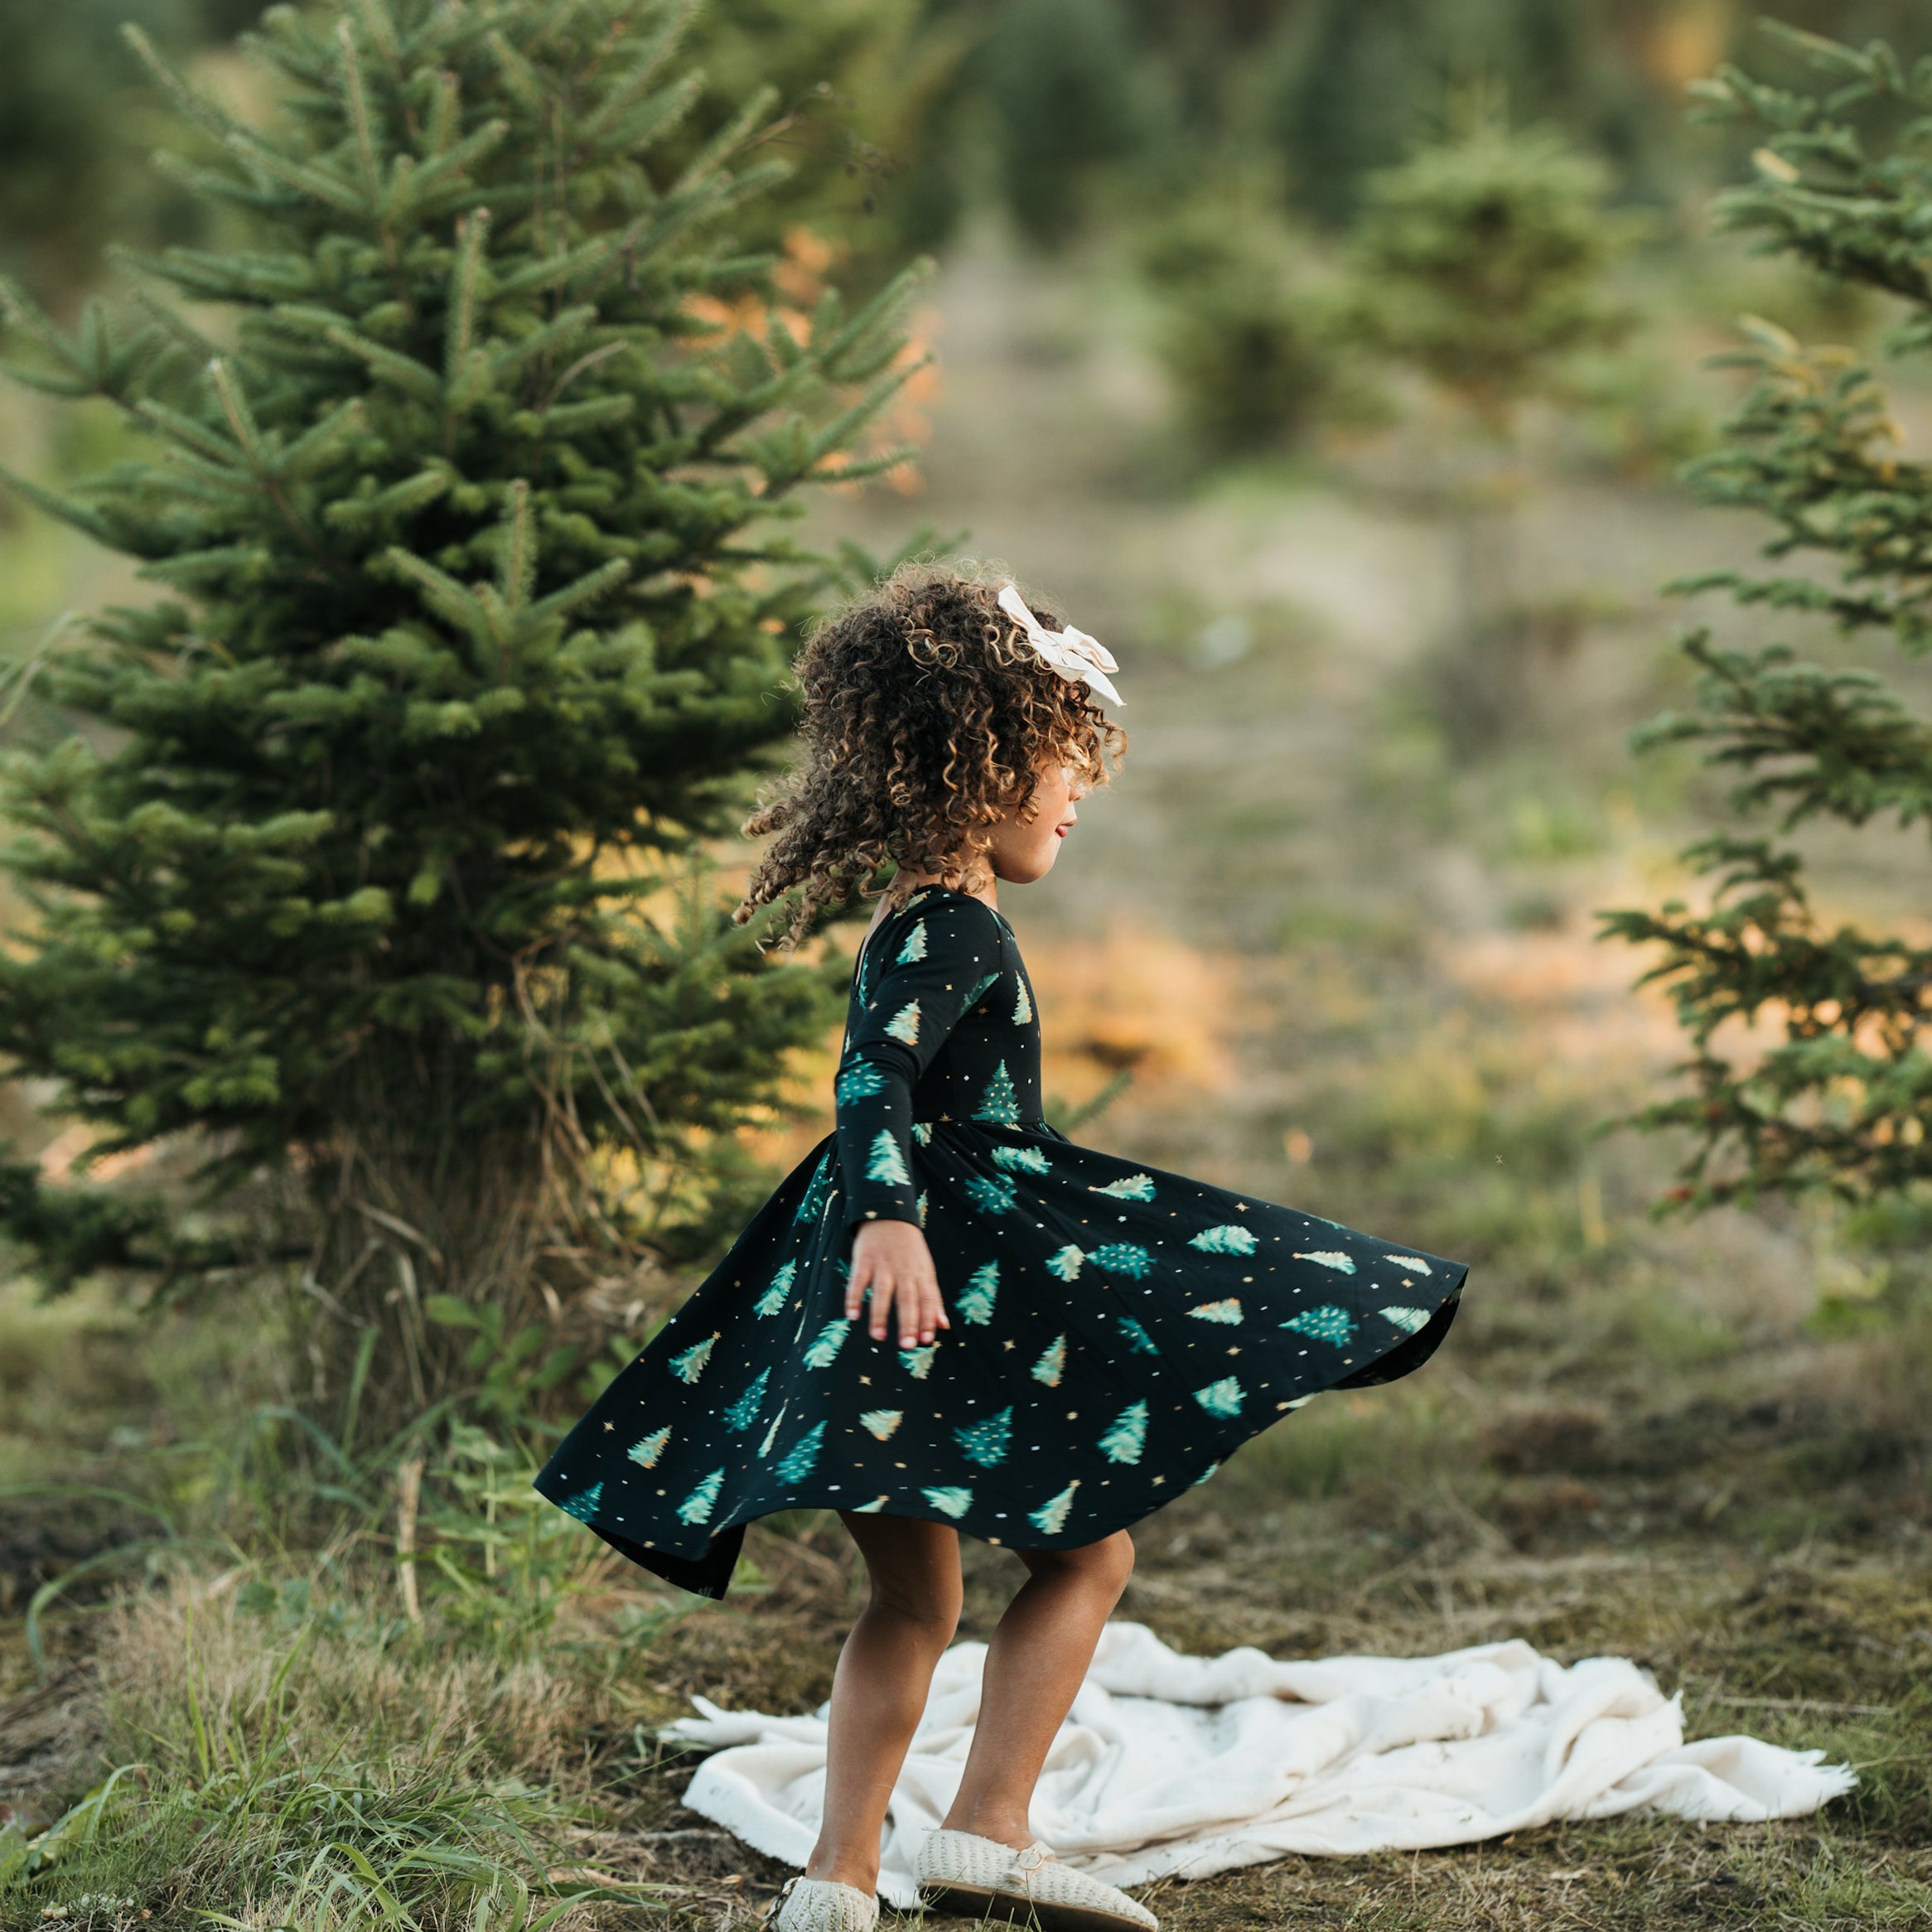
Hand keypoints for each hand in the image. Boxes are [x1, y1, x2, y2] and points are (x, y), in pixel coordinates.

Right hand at [848, 1217, 948, 1347]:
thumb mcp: (926, 1271)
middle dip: (908, 1322)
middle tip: (907, 1345)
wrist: (889, 1216)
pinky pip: (858, 1281)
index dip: (928, 1319)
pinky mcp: (863, 1260)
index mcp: (921, 1274)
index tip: (927, 1340)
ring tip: (878, 1337)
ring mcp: (883, 1265)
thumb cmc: (910, 1251)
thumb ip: (933, 1300)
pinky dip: (854, 1298)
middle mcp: (904, 1270)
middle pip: (907, 1298)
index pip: (928, 1299)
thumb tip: (943, 1326)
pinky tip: (853, 1315)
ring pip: (882, 1292)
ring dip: (880, 1315)